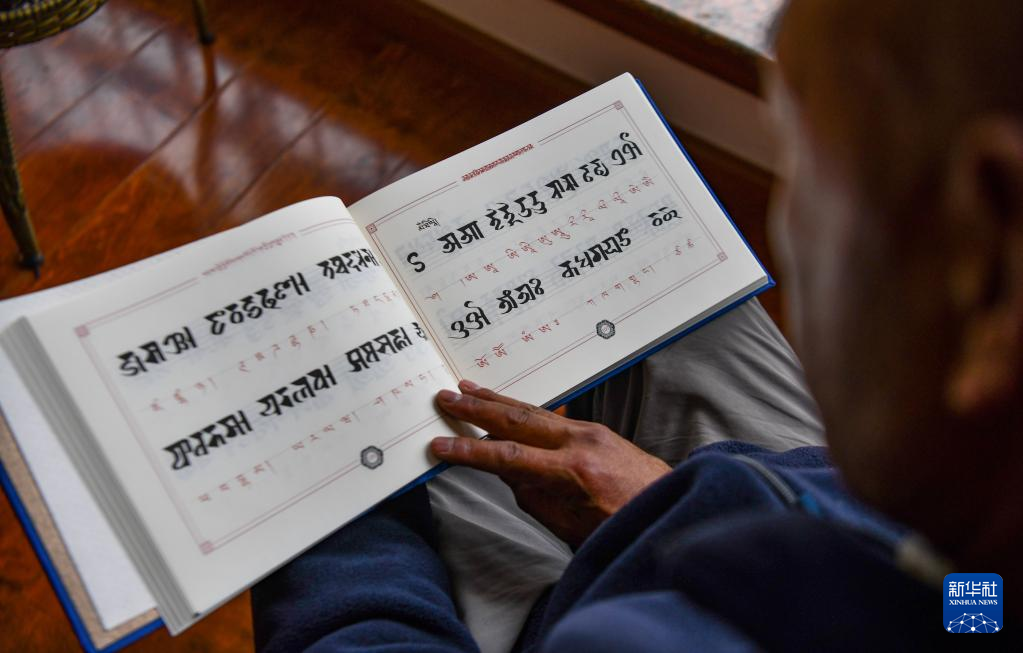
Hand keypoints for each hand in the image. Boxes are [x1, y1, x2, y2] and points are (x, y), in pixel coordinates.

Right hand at [431, 380, 670, 546]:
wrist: (672, 510)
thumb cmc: (624, 529)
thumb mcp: (571, 527)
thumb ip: (534, 498)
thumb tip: (507, 473)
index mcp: (573, 473)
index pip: (508, 458)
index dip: (470, 451)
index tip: (440, 446)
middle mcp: (580, 443)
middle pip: (517, 421)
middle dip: (477, 409)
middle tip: (445, 398)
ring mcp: (590, 432)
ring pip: (534, 412)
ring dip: (497, 401)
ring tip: (468, 389)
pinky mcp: (596, 430)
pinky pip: (551, 416)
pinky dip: (522, 409)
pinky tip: (506, 405)